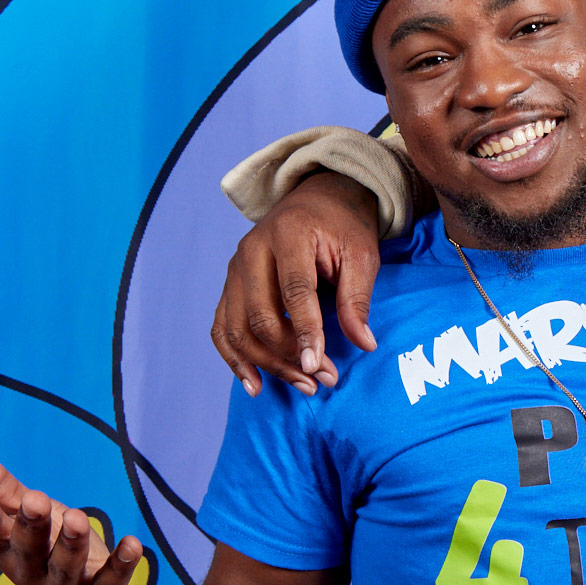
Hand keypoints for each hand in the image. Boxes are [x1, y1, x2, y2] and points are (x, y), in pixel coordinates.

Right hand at [0, 448, 145, 584]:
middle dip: (30, 525)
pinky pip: (111, 584)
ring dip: (72, 543)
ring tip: (77, 517)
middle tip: (35, 499)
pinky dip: (122, 564)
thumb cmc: (53, 554)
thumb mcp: (30, 519)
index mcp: (8, 552)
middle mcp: (32, 574)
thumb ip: (2, 489)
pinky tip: (132, 544)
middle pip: (28, 549)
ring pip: (67, 567)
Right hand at [211, 172, 380, 396]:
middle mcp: (252, 250)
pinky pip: (222, 328)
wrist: (318, 199)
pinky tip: (255, 384)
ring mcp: (235, 268)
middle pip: (260, 315)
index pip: (294, 291)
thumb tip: (364, 344)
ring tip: (304, 385)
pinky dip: (235, 358)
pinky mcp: (230, 284)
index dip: (305, 331)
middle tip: (324, 378)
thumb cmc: (343, 227)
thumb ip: (357, 298)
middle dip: (290, 354)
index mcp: (288, 234)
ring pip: (238, 328)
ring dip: (268, 363)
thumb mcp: (362, 255)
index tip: (317, 365)